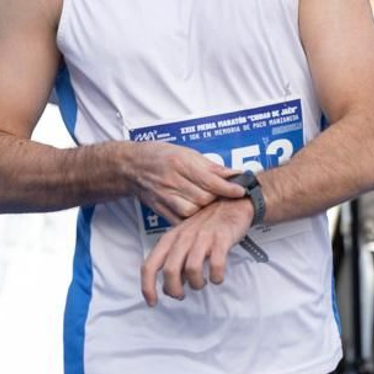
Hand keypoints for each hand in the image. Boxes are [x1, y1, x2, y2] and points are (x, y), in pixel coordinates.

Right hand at [125, 141, 244, 222]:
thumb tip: (235, 173)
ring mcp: (164, 197)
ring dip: (205, 209)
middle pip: (203, 198)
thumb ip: (211, 166)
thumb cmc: (160, 155)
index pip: (210, 180)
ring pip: (193, 211)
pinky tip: (199, 215)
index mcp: (180, 163)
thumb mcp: (187, 153)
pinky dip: (192, 220)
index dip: (228, 187)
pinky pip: (180, 221)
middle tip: (227, 196)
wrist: (132, 166)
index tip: (241, 190)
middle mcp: (172, 181)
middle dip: (217, 198)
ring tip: (211, 204)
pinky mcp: (160, 209)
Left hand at [140, 196, 253, 305]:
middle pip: (170, 270)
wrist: (231, 204)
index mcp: (170, 239)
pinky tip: (217, 277)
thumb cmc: (206, 225)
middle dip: (174, 289)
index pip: (150, 265)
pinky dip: (216, 277)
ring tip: (202, 283)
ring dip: (197, 283)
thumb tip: (171, 287)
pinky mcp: (221, 239)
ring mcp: (202, 237)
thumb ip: (175, 260)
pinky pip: (216, 264)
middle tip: (182, 295)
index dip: (147, 287)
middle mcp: (183, 238)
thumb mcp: (183, 239)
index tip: (152, 302)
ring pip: (192, 269)